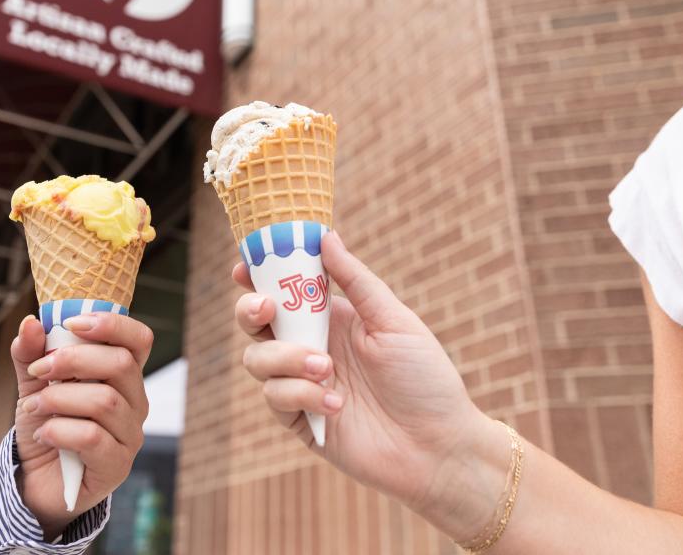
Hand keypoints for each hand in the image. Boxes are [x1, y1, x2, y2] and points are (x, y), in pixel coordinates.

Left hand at [10, 312, 151, 535]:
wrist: (35, 481)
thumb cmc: (46, 425)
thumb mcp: (34, 384)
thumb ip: (31, 354)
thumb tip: (30, 323)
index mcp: (123, 376)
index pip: (139, 339)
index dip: (113, 324)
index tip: (72, 323)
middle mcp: (135, 402)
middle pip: (121, 364)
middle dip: (72, 360)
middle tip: (39, 370)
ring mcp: (130, 436)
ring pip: (104, 401)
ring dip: (59, 398)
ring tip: (34, 407)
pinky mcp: (117, 466)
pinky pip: (92, 438)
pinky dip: (59, 430)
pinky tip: (44, 434)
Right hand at [234, 231, 485, 515]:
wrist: (438, 445)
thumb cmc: (425, 378)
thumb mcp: (394, 320)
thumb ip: (356, 280)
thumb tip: (326, 236)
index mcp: (332, 318)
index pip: (284, 290)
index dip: (258, 275)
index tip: (244, 266)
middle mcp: (310, 348)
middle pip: (256, 322)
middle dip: (250, 310)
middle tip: (266, 308)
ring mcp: (302, 384)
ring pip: (258, 360)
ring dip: (286, 358)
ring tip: (327, 368)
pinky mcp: (301, 420)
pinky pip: (276, 398)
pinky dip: (301, 395)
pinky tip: (337, 404)